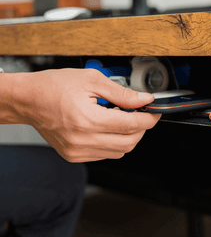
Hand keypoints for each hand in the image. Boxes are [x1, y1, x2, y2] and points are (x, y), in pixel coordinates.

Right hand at [11, 68, 159, 161]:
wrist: (29, 99)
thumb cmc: (55, 86)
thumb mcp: (93, 80)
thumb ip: (122, 93)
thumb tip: (144, 99)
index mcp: (88, 120)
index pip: (132, 125)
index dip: (149, 118)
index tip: (155, 111)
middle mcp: (82, 140)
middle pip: (129, 143)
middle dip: (142, 128)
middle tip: (142, 112)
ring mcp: (77, 151)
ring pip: (119, 152)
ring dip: (129, 136)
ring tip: (122, 117)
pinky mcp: (73, 156)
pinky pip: (105, 154)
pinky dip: (114, 142)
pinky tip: (108, 126)